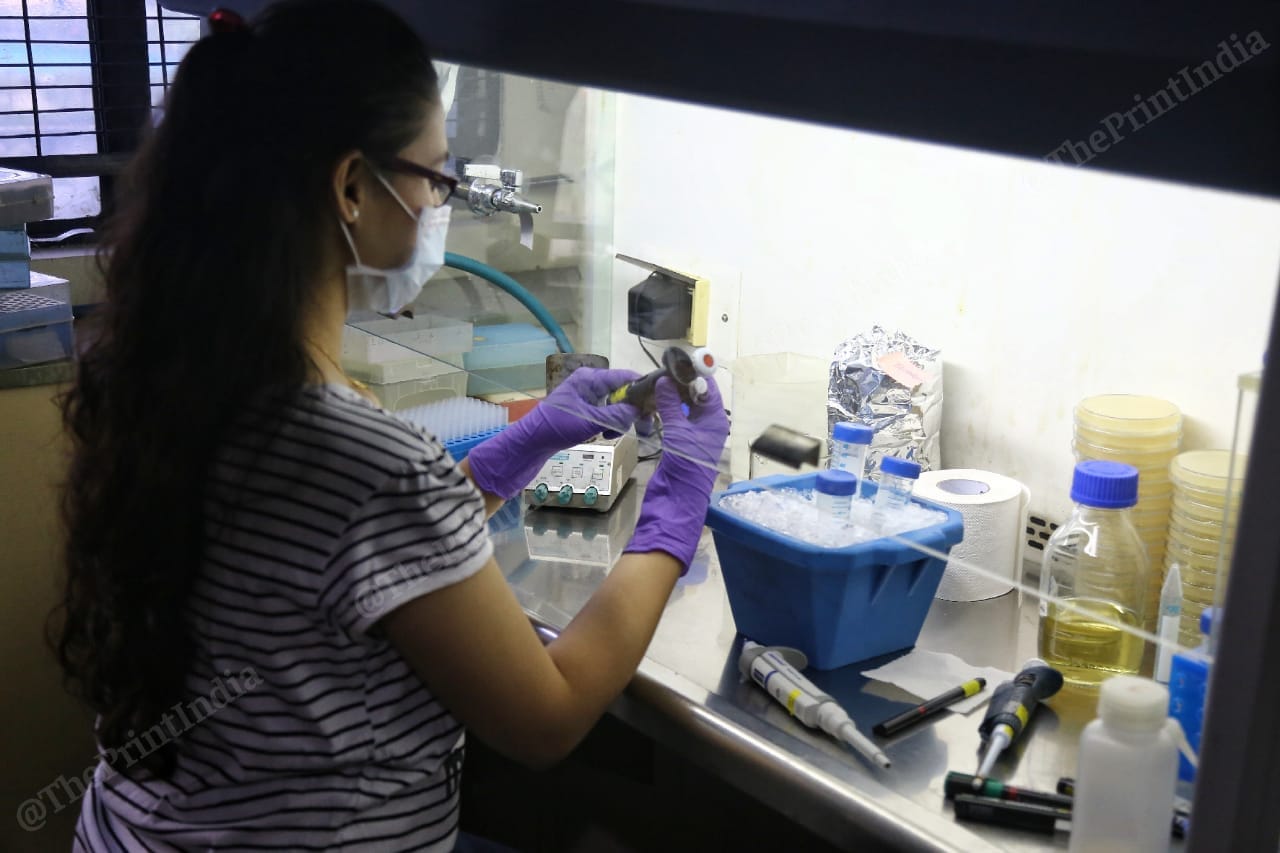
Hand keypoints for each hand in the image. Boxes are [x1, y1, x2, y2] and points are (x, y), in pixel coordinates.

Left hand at [467, 367, 641, 498]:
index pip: (625, 376)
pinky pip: (606, 413)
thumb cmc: (556, 428)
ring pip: (616, 405)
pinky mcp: (584, 410)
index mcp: (590, 378)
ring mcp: (586, 396)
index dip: (642, 389)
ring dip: (618, 420)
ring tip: (610, 434)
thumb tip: (639, 411)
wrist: (530, 443)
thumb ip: (617, 415)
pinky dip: (609, 424)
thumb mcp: (590, 421)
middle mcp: (590, 383)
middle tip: (639, 427)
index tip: (656, 404)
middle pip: (622, 391)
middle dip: (630, 410)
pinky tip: (602, 434)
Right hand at [625, 374, 728, 569]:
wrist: (678, 498)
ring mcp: (696, 432)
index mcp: (715, 419)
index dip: (695, 373)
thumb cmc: (685, 464)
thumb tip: (665, 380)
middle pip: (697, 395)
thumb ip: (670, 404)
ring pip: (685, 406)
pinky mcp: (683, 441)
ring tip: (655, 383)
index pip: (709, 388)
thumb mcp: (678, 431)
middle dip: (680, 383)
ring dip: (672, 395)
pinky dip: (667, 409)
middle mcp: (709, 423)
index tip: (678, 361)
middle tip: (661, 370)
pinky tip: (654, 402)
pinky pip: (677, 418)